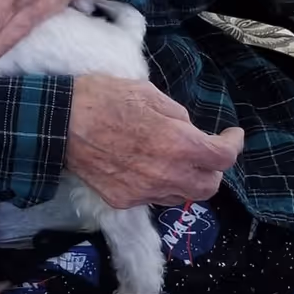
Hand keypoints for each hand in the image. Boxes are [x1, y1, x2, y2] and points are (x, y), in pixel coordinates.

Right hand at [67, 75, 243, 209]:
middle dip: (213, 169)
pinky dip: (159, 185)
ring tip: (175, 159)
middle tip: (205, 151)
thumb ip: (177, 116)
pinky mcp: (123, 200)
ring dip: (187, 180)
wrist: (59, 124)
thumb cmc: (102, 99)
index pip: (223, 157)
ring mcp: (144, 191)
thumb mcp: (147, 93)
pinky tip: (147, 167)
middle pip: (209, 186)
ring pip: (182, 196)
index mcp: (177, 143)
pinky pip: (153, 198)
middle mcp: (166, 174)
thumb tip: (189, 130)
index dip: (234, 145)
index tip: (231, 135)